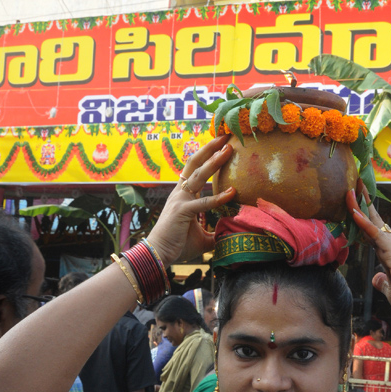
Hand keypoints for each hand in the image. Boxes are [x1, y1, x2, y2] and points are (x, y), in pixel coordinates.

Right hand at [145, 136, 236, 266]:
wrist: (158, 255)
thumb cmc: (177, 245)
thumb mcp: (202, 237)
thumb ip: (215, 231)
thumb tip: (230, 234)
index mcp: (183, 194)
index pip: (196, 169)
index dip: (207, 155)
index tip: (221, 144)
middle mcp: (180, 192)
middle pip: (195, 163)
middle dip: (210, 148)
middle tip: (226, 135)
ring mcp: (180, 200)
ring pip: (198, 176)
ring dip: (214, 162)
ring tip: (228, 149)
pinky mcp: (182, 211)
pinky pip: (203, 202)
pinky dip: (218, 197)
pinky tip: (232, 192)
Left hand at [346, 187, 390, 323]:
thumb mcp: (390, 290)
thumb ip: (383, 282)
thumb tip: (376, 278)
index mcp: (390, 254)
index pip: (374, 232)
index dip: (364, 218)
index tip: (357, 203)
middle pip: (374, 221)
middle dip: (363, 204)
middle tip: (355, 185)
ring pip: (373, 223)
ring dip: (361, 207)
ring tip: (352, 189)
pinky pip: (375, 235)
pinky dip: (364, 223)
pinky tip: (355, 212)